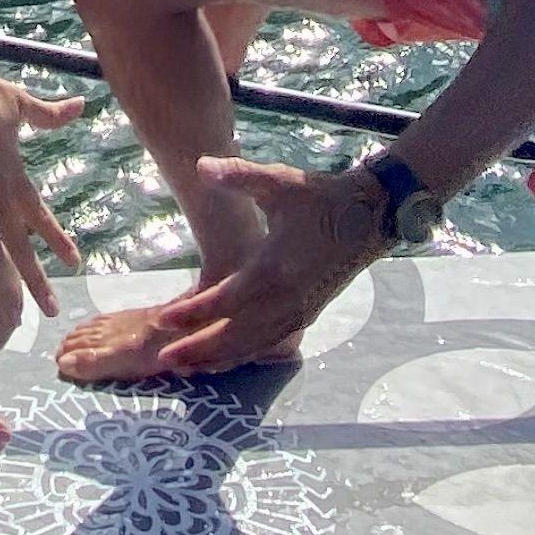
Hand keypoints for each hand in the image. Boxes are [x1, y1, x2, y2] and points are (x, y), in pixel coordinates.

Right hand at [0, 65, 87, 316]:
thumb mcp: (21, 102)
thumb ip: (49, 113)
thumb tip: (81, 104)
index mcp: (15, 175)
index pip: (40, 215)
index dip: (56, 239)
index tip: (74, 262)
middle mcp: (0, 196)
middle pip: (22, 246)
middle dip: (37, 280)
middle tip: (52, 312)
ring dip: (3, 288)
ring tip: (14, 320)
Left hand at [136, 153, 381, 372]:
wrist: (371, 216)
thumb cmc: (322, 197)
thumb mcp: (280, 181)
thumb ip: (239, 175)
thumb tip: (201, 165)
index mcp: (275, 270)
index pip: (225, 301)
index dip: (192, 312)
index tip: (162, 319)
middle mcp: (286, 300)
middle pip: (235, 335)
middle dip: (198, 349)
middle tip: (163, 360)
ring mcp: (298, 312)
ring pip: (252, 345)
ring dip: (218, 358)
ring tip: (184, 368)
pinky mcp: (306, 315)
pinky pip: (268, 343)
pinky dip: (243, 354)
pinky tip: (223, 361)